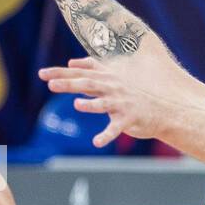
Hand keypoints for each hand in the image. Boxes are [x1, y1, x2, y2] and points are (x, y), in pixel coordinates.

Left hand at [39, 58, 170, 147]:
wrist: (162, 108)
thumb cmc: (134, 92)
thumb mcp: (114, 76)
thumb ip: (93, 68)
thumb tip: (72, 62)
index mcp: (106, 78)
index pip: (79, 74)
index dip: (61, 73)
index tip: (42, 73)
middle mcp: (112, 88)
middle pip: (87, 85)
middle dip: (69, 84)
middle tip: (51, 84)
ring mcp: (120, 103)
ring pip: (103, 104)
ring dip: (90, 105)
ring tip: (77, 105)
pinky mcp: (129, 119)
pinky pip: (115, 128)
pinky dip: (106, 136)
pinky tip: (96, 143)